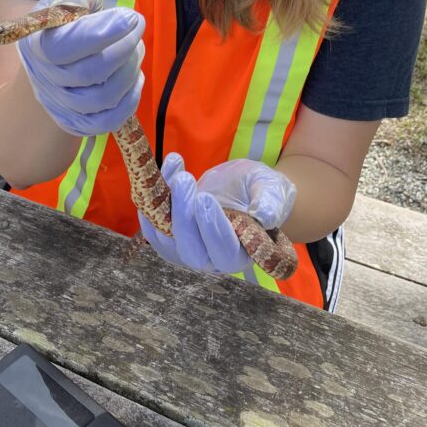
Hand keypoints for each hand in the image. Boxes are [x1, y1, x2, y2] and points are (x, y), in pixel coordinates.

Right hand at [17, 0, 145, 135]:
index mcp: (38, 45)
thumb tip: (93, 10)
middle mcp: (46, 79)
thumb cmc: (65, 23)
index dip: (104, 32)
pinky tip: (135, 78)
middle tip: (138, 26)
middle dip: (125, 47)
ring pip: (103, 98)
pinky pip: (108, 121)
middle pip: (91, 73)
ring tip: (136, 48)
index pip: (67, 46)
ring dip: (130, 70)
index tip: (131, 16)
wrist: (50, 62)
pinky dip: (130, 100)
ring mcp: (61, 105)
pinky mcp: (78, 122)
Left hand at [138, 154, 296, 274]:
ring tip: (177, 169)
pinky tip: (169, 167)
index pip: (225, 252)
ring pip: (166, 239)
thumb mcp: (272, 189)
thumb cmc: (262, 191)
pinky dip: (153, 197)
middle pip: (191, 250)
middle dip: (184, 216)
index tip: (205, 198)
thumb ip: (271, 202)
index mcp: (242, 253)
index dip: (213, 229)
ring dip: (165, 204)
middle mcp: (212, 259)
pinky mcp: (169, 235)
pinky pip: (153, 223)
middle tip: (185, 180)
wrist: (243, 188)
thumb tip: (263, 215)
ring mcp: (187, 249)